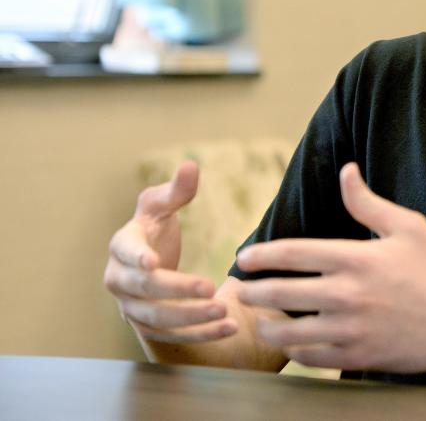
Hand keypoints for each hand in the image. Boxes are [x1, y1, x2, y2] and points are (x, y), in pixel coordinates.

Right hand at [103, 161, 237, 342]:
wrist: (147, 260)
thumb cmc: (153, 226)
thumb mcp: (161, 205)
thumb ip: (177, 190)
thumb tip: (190, 165)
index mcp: (122, 245)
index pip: (126, 252)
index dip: (137, 257)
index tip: (153, 263)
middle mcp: (119, 280)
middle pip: (146, 289)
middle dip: (178, 291)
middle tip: (210, 288)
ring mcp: (131, 307)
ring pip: (159, 318)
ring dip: (192, 318)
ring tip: (224, 311)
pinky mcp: (148, 326)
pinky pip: (173, 336)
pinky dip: (200, 334)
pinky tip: (229, 327)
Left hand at [234, 162, 425, 372]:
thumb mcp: (408, 226)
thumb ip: (368, 202)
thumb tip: (347, 170)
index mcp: (355, 258)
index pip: (291, 254)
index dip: (259, 255)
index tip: (244, 258)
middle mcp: (347, 294)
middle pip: (280, 293)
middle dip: (251, 291)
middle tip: (238, 290)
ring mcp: (350, 330)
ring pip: (289, 331)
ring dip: (267, 324)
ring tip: (260, 318)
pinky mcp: (357, 357)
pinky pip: (310, 358)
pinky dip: (293, 350)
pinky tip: (291, 342)